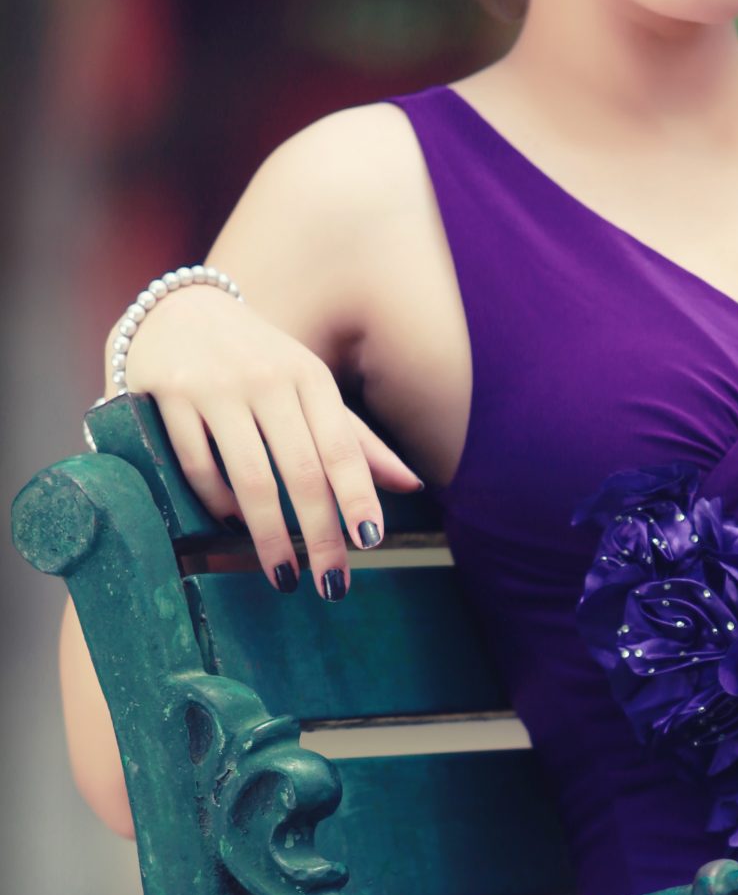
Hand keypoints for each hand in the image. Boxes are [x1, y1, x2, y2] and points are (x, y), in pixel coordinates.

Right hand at [116, 291, 425, 599]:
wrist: (179, 308)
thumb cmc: (258, 359)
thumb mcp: (310, 387)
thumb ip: (356, 438)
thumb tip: (412, 486)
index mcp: (310, 377)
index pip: (342, 446)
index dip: (358, 496)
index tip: (371, 543)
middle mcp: (267, 379)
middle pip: (300, 471)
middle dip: (320, 535)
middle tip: (331, 586)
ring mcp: (215, 387)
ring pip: (249, 477)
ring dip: (269, 535)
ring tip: (284, 575)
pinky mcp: (169, 396)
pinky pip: (198, 466)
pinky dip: (218, 503)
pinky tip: (233, 525)